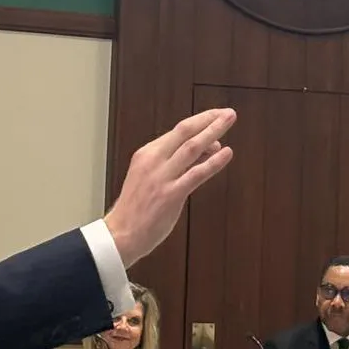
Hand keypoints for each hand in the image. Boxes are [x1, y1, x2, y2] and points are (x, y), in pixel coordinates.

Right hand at [104, 109, 235, 265]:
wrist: (119, 235)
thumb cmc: (136, 209)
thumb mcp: (149, 177)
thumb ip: (174, 164)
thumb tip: (206, 150)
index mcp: (146, 154)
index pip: (177, 131)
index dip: (200, 122)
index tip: (216, 116)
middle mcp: (153, 161)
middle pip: (185, 132)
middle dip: (209, 120)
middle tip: (228, 113)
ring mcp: (162, 177)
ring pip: (192, 147)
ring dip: (213, 132)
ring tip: (229, 121)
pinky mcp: (171, 195)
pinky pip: (196, 174)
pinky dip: (214, 162)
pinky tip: (227, 153)